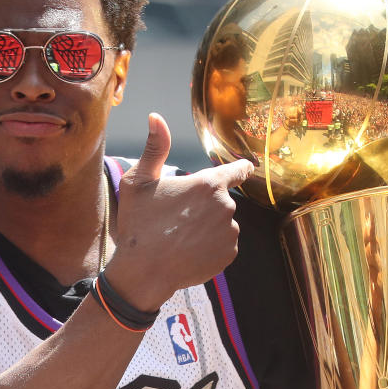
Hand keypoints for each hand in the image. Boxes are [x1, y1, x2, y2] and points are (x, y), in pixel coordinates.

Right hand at [106, 113, 253, 309]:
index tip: (248, 168)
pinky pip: (223, 245)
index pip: (236, 171)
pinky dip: (210, 247)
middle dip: (206, 206)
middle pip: (222, 201)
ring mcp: (230, 232)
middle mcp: (226, 206)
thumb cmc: (139, 224)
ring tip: (181, 237)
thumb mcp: (139, 181)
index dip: (241, 169)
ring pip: (223, 224)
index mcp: (207, 184)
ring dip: (208, 227)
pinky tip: (189, 251)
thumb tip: (156, 117)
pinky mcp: (229, 254)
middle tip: (178, 219)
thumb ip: (154, 148)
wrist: (144, 271)